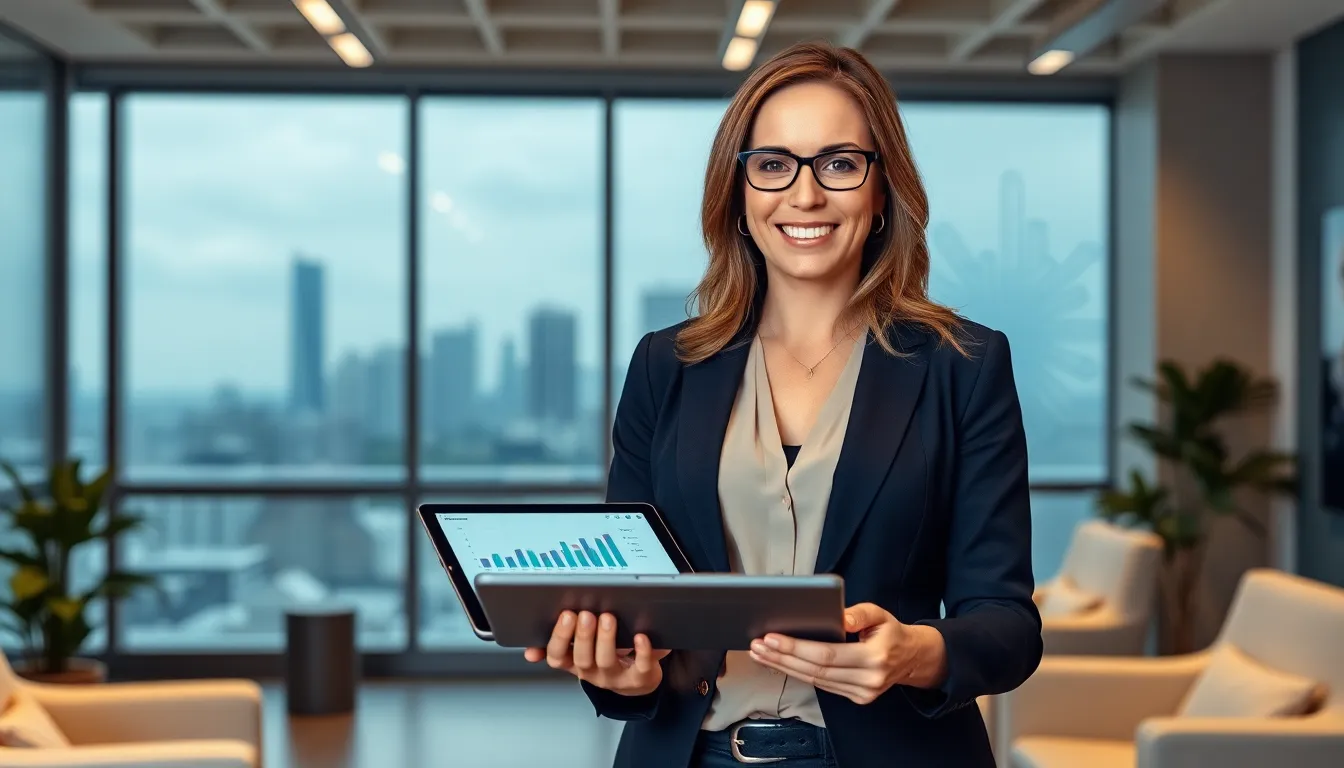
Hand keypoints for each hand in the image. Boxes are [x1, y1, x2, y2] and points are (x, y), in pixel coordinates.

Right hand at [523, 611, 670, 696]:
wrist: (638, 681)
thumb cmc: (607, 658)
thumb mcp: (579, 655)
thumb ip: (559, 647)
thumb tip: (529, 652)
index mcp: (575, 663)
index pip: (558, 657)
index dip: (559, 638)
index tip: (565, 615)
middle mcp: (592, 673)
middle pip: (582, 659)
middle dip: (582, 636)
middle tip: (585, 614)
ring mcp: (616, 677)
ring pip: (606, 661)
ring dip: (605, 639)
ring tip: (607, 618)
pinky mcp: (640, 678)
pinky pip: (641, 667)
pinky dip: (642, 651)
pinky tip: (640, 636)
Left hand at [746, 602, 947, 704]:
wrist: (911, 658)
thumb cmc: (891, 632)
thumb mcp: (880, 614)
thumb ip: (860, 613)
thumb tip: (839, 617)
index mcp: (875, 657)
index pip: (827, 654)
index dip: (796, 647)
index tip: (771, 637)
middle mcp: (868, 680)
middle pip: (815, 670)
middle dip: (782, 657)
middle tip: (757, 645)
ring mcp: (862, 693)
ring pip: (815, 681)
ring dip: (784, 667)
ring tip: (761, 653)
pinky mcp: (856, 698)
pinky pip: (822, 685)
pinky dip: (798, 673)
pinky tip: (781, 663)